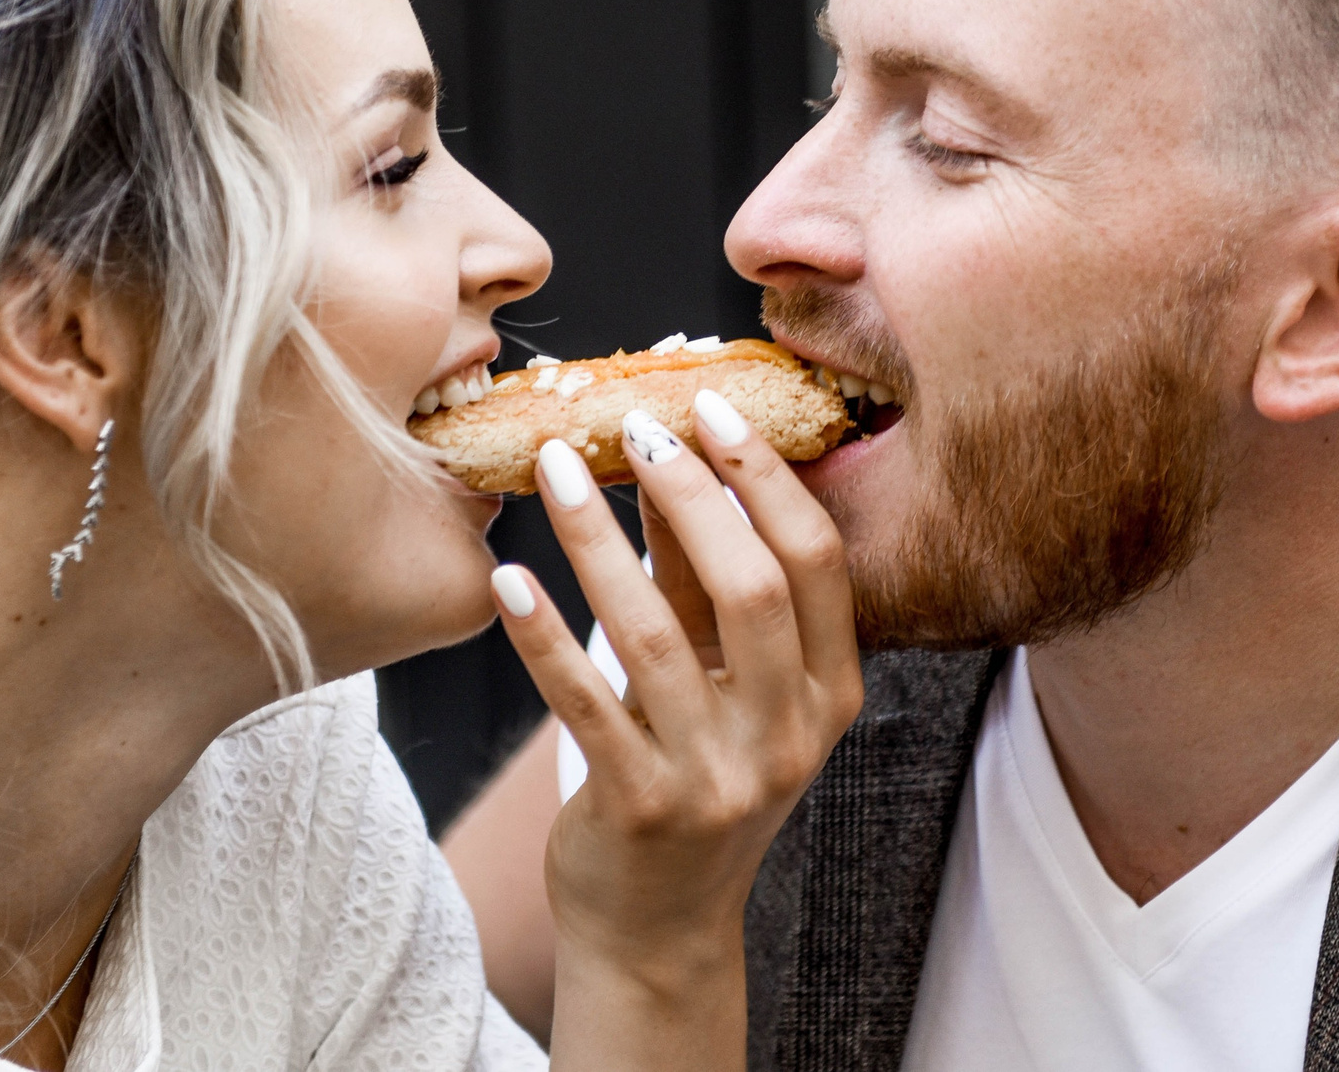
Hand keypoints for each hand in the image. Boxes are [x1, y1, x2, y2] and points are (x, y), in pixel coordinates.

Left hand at [490, 389, 861, 1063]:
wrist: (658, 928)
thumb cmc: (693, 780)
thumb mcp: (727, 689)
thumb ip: (706, 589)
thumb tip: (667, 460)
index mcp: (828, 696)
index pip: (817, 563)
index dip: (766, 478)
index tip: (711, 409)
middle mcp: (787, 738)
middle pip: (751, 586)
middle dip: (691, 492)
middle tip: (634, 427)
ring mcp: (717, 781)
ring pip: (656, 636)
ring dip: (597, 540)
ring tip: (551, 470)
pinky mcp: (641, 811)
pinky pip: (586, 704)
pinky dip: (543, 636)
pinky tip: (510, 577)